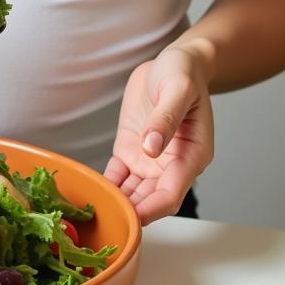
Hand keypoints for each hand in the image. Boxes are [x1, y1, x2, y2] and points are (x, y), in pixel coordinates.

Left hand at [104, 44, 213, 224]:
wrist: (173, 61)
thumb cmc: (183, 73)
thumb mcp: (177, 90)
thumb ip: (166, 119)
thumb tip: (152, 148)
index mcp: (192, 155)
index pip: (172, 193)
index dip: (153, 209)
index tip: (133, 218)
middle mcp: (172, 164)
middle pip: (151, 200)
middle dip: (131, 213)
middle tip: (106, 223)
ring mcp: (150, 160)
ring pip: (133, 193)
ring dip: (117, 203)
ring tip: (93, 212)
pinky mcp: (132, 150)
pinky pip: (118, 175)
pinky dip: (107, 185)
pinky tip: (91, 192)